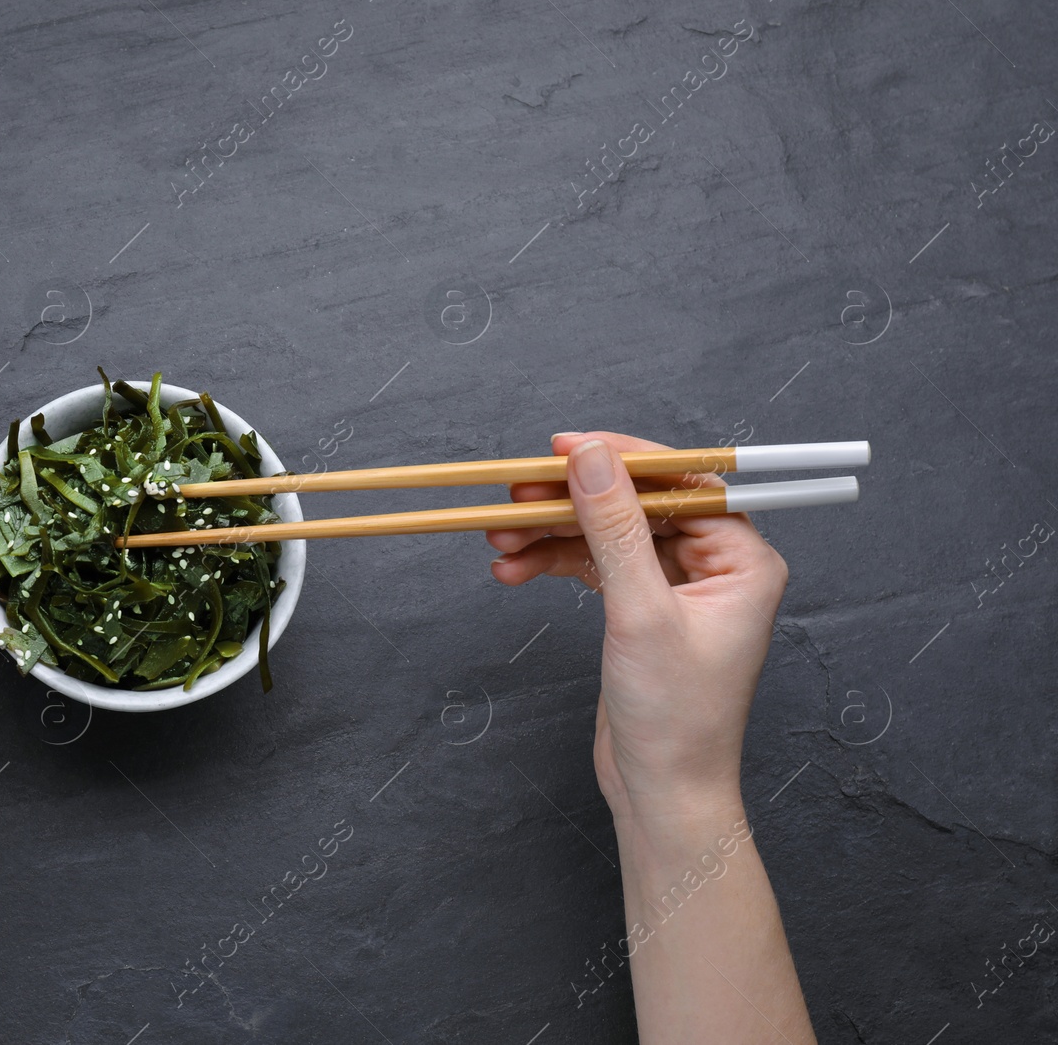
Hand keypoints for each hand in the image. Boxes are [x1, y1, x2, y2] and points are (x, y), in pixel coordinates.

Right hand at [487, 432, 787, 819]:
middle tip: (515, 494)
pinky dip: (553, 563)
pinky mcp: (641, 610)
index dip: (620, 459)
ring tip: (500, 539)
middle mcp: (716, 566)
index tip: (562, 447)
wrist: (662, 794)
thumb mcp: (639, 612)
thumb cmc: (675, 719)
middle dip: (571, 501)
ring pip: (606, 534)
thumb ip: (613, 527)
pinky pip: (594, 566)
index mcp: (742, 559)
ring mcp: (676, 587)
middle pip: (635, 504)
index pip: (680, 482)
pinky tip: (514, 568)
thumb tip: (589, 457)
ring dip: (551, 533)